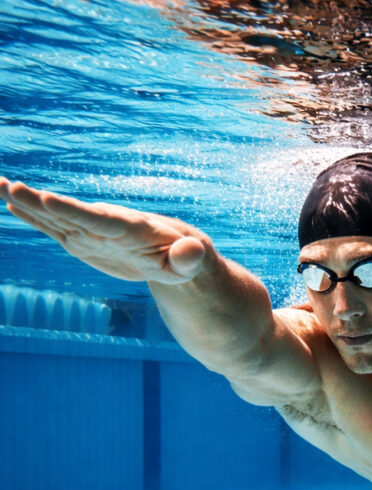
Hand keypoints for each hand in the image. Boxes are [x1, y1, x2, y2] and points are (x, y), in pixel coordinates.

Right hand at [0, 178, 208, 283]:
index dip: (73, 210)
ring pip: (55, 217)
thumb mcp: (188, 264)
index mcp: (129, 229)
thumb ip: (188, 259)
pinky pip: (54, 227)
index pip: (99, 220)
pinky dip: (33, 217)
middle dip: (41, 202)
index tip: (47, 198)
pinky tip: (10, 204)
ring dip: (26, 203)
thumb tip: (195, 251)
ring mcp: (91, 232)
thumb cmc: (181, 259)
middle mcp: (105, 225)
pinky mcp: (83, 240)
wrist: (170, 252)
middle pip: (69, 213)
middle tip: (11, 186)